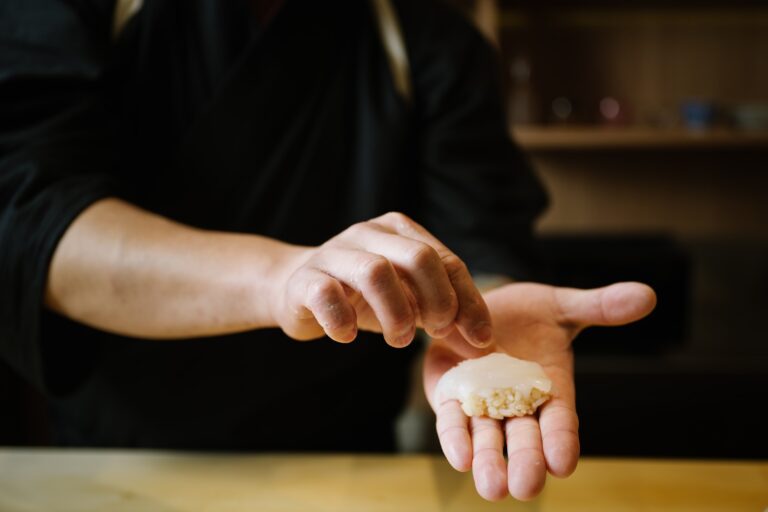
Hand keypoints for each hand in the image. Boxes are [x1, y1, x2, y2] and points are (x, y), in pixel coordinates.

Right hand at [270, 212, 491, 347]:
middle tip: (436, 332)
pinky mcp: (304, 279)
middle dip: (437, 301)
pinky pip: (327, 294)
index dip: (469, 301)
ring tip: (398, 339)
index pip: (446, 261)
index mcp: (399, 231)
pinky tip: (347, 336)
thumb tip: (484, 345)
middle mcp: (368, 233)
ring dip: (395, 313)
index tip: (480, 338)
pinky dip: (343, 321)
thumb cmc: (361, 296)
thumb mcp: (408, 300)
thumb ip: (444, 316)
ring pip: (375, 272)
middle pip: (417, 258)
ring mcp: (334, 253)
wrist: (294, 288)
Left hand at [424, 281, 655, 500]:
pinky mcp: (448, 393)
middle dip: (525, 462)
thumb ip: (599, 307)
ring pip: (486, 437)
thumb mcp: (562, 307)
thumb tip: (647, 296)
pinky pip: (451, 418)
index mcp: (550, 389)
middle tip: (525, 488)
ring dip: (488, 461)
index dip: (562, 441)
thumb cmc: (526, 313)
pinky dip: (455, 437)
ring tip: (492, 487)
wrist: (477, 303)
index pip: (560, 421)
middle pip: (523, 438)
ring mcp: (480, 402)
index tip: (564, 464)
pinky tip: (460, 458)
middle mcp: (516, 404)